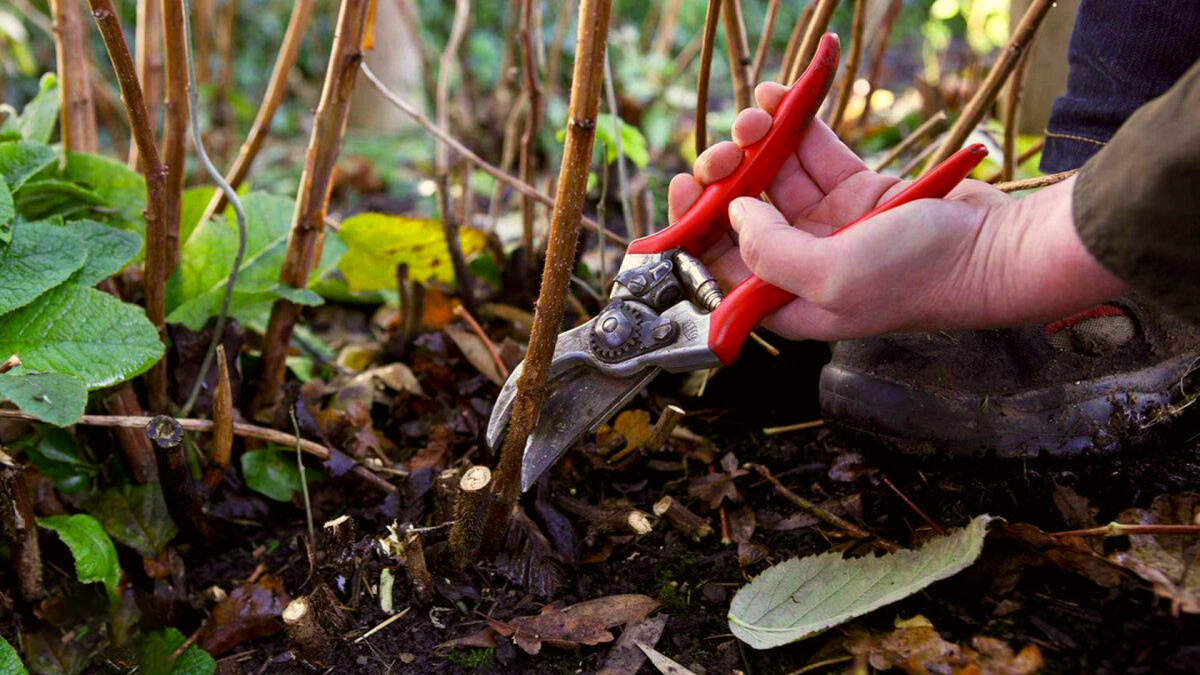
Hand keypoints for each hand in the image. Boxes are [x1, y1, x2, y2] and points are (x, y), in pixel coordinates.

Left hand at [668, 82, 1125, 340]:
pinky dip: (793, 123)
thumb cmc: (920, 277)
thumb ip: (769, 251)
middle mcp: (802, 264)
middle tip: (725, 152)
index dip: (693, 228)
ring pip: (773, 176)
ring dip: (756, 142)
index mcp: (787, 301)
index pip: (719, 268)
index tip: (684, 189)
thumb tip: (733, 212)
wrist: (996, 249)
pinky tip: (775, 96)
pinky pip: (812, 152)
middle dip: (725, 177)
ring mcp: (830, 225)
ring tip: (756, 113)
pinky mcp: (858, 189)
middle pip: (740, 216)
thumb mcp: (832, 277)